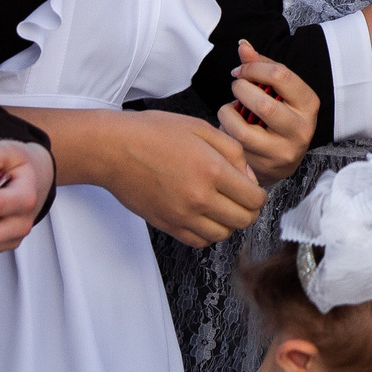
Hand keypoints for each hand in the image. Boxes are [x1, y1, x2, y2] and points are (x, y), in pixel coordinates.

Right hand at [95, 110, 265, 245]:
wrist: (112, 149)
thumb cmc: (153, 133)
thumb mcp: (202, 129)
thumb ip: (233, 152)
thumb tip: (249, 177)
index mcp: (213, 171)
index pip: (255, 199)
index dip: (259, 194)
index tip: (251, 188)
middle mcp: (199, 198)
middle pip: (243, 220)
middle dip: (248, 210)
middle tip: (240, 198)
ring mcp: (181, 215)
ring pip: (223, 235)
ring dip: (228, 223)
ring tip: (221, 207)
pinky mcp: (166, 224)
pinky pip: (199, 241)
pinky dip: (207, 233)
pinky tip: (203, 216)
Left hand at [224, 40, 317, 180]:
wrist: (283, 159)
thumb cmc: (279, 116)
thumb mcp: (277, 90)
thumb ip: (261, 66)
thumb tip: (243, 45)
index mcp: (309, 103)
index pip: (280, 75)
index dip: (253, 68)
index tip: (241, 71)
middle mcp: (302, 128)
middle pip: (264, 103)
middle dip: (240, 90)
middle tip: (235, 88)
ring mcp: (285, 151)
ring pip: (243, 130)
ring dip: (226, 114)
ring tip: (228, 110)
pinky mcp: (266, 167)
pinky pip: (235, 146)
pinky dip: (225, 132)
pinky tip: (229, 128)